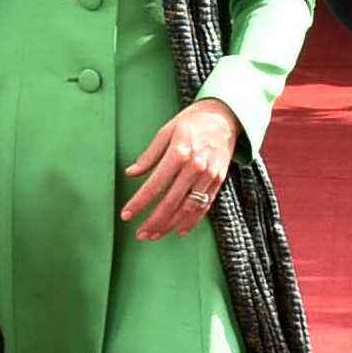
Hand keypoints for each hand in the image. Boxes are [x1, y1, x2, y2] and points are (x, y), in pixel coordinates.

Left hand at [122, 96, 240, 239]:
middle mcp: (195, 167)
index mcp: (179, 153)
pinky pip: (204, 206)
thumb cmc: (192, 122)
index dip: (139, 202)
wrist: (224, 116)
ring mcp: (209, 176)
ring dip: (170, 225)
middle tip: (140, 234)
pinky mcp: (218, 181)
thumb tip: (130, 173)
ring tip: (155, 236)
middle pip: (171, 202)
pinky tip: (179, 231)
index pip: (155, 185)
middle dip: (154, 221)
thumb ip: (149, 155)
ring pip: (188, 208)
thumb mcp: (166, 131)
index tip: (127, 215)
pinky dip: (192, 221)